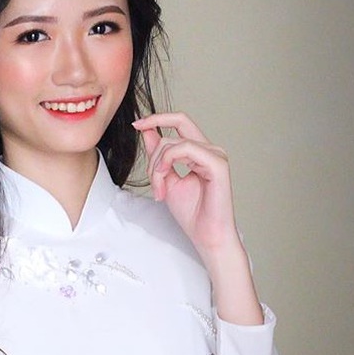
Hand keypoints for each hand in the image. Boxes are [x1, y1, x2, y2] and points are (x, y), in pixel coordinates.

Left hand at [132, 111, 239, 259]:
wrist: (206, 235)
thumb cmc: (192, 213)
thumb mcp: (165, 178)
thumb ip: (158, 154)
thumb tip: (147, 130)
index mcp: (201, 151)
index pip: (180, 122)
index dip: (158, 118)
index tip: (136, 125)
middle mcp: (210, 149)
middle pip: (176, 125)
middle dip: (154, 147)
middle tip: (151, 176)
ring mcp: (215, 155)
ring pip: (174, 141)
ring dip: (157, 165)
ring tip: (159, 189)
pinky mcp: (217, 163)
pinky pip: (184, 149)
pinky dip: (167, 163)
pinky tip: (164, 182)